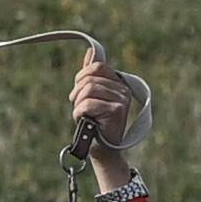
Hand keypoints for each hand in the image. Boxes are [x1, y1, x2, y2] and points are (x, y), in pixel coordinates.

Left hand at [68, 59, 143, 195]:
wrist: (102, 149)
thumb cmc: (94, 122)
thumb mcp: (91, 95)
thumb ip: (91, 75)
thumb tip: (90, 52)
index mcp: (118, 82)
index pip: (97, 66)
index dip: (81, 77)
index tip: (78, 92)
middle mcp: (123, 89)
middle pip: (90, 78)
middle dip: (77, 93)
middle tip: (79, 107)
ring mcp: (122, 99)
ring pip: (88, 90)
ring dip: (78, 104)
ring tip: (83, 115)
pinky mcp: (117, 111)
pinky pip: (88, 104)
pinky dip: (79, 113)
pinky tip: (85, 121)